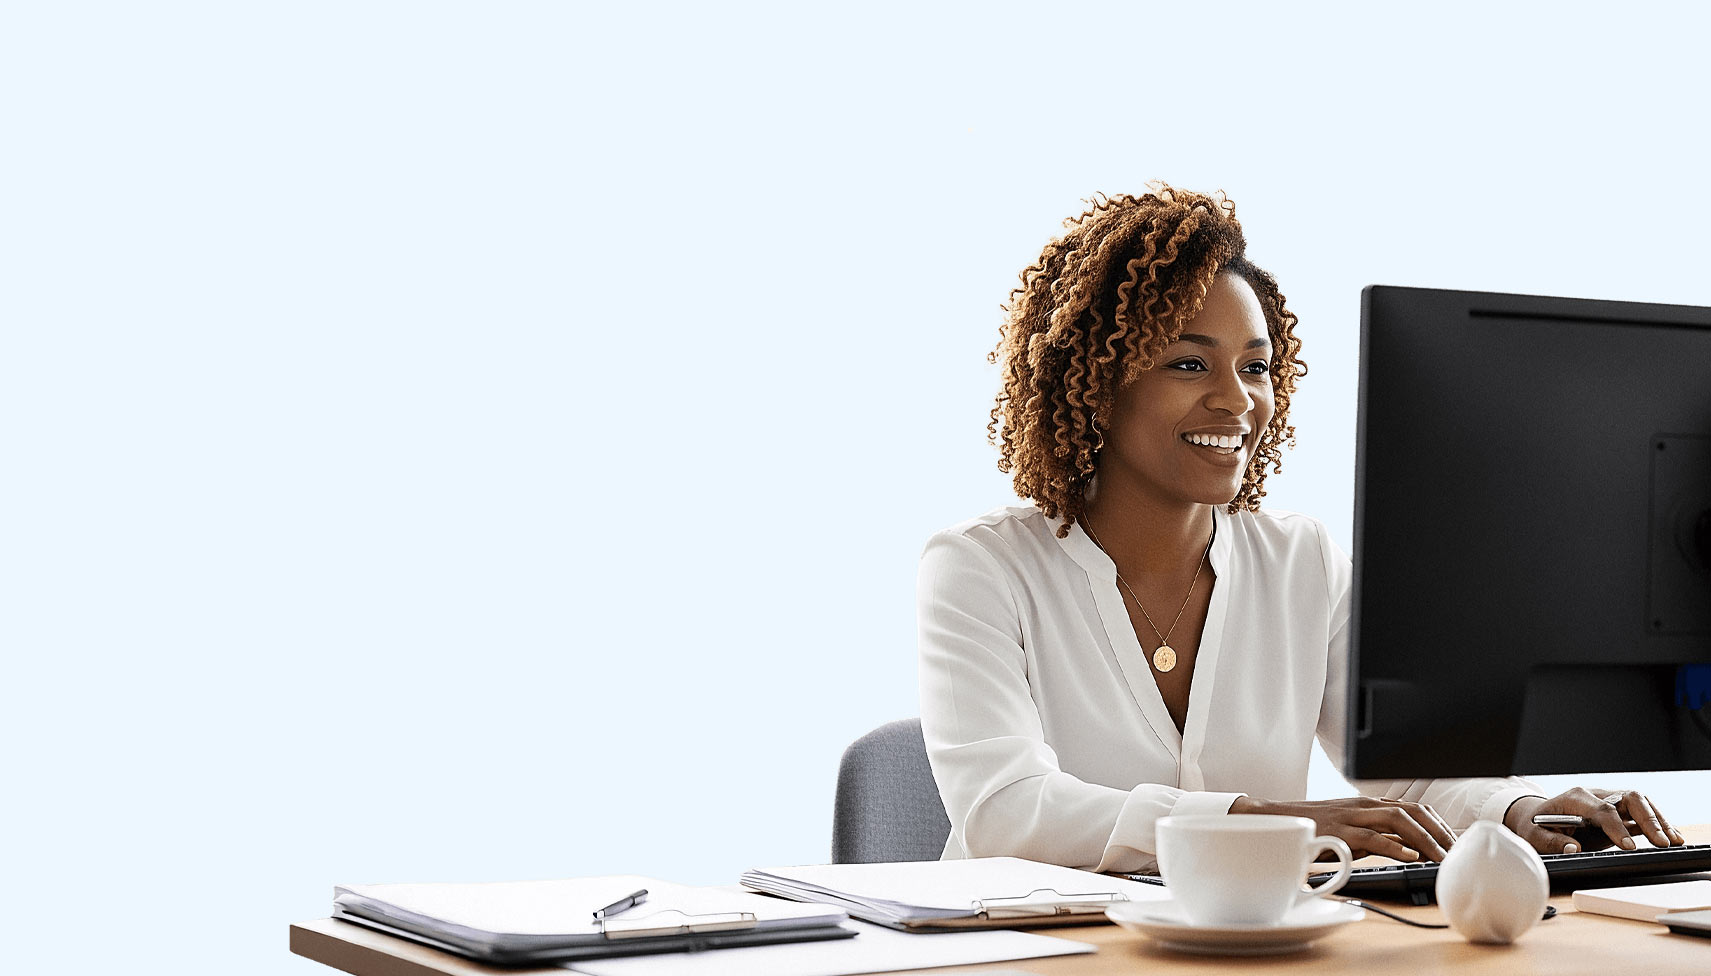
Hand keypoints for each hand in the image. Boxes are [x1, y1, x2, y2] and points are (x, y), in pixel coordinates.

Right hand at [1229, 795, 1456, 861]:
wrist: (1273, 818)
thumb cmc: (1312, 828)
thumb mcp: (1349, 829)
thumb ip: (1375, 835)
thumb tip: (1407, 850)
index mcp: (1367, 804)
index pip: (1413, 808)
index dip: (1438, 825)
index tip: (1453, 844)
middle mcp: (1362, 805)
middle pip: (1412, 810)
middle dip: (1439, 831)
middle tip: (1455, 853)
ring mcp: (1350, 816)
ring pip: (1398, 820)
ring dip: (1424, 839)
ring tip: (1440, 857)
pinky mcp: (1337, 831)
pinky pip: (1371, 836)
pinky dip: (1394, 846)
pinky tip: (1409, 857)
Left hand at [1503, 788, 1685, 853]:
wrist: (1536, 817)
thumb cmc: (1535, 826)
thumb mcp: (1534, 836)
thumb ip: (1552, 841)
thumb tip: (1573, 848)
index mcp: (1574, 798)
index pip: (1602, 809)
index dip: (1617, 828)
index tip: (1629, 847)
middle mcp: (1595, 796)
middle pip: (1628, 799)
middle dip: (1648, 820)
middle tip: (1662, 843)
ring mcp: (1609, 801)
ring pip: (1640, 803)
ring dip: (1659, 821)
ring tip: (1675, 841)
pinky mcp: (1617, 812)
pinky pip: (1641, 814)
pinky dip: (1658, 825)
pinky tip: (1672, 837)